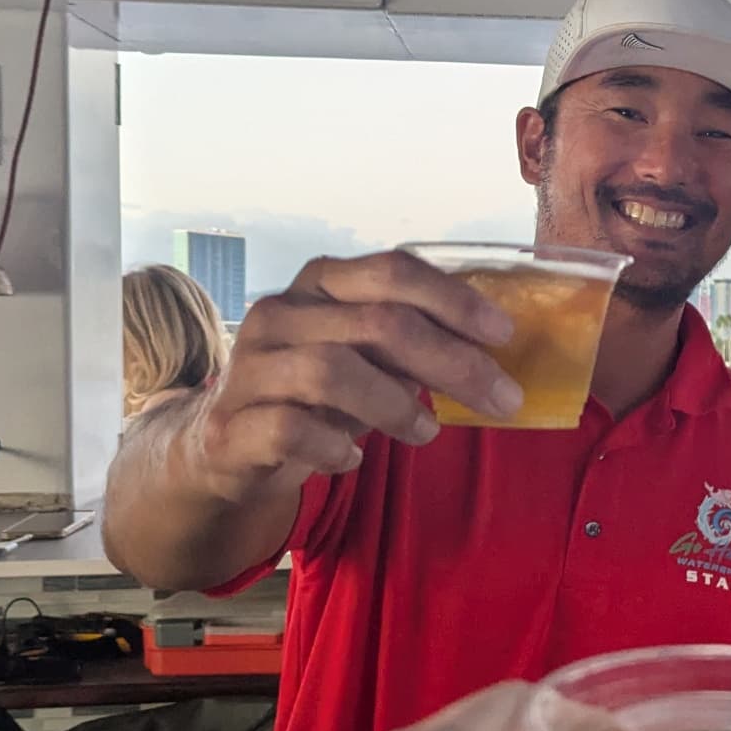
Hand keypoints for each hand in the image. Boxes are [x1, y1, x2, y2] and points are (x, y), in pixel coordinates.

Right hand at [189, 250, 526, 501]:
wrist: (226, 449)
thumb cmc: (313, 397)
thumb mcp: (366, 361)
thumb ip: (411, 347)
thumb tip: (490, 353)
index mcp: (319, 284)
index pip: (392, 271)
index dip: (454, 300)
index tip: (504, 335)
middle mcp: (280, 313)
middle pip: (378, 322)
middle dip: (451, 362)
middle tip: (501, 399)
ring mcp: (249, 367)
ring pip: (332, 371)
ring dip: (396, 405)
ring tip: (427, 432)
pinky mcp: (230, 424)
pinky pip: (291, 430)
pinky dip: (333, 447)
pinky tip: (352, 459)